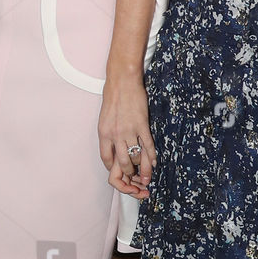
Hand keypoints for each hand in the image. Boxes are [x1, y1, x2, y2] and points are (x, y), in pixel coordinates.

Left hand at [99, 73, 154, 197]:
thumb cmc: (114, 97)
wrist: (123, 80)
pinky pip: (148, 146)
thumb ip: (109, 135)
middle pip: (123, 163)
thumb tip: (116, 149)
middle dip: (130, 173)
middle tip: (136, 178)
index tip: (120, 173)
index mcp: (103, 133)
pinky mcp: (142, 125)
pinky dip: (152, 157)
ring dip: (142, 168)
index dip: (114, 169)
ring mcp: (129, 130)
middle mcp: (115, 134)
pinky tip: (154, 162)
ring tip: (146, 174)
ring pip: (136, 157)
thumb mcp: (104, 118)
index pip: (107, 159)